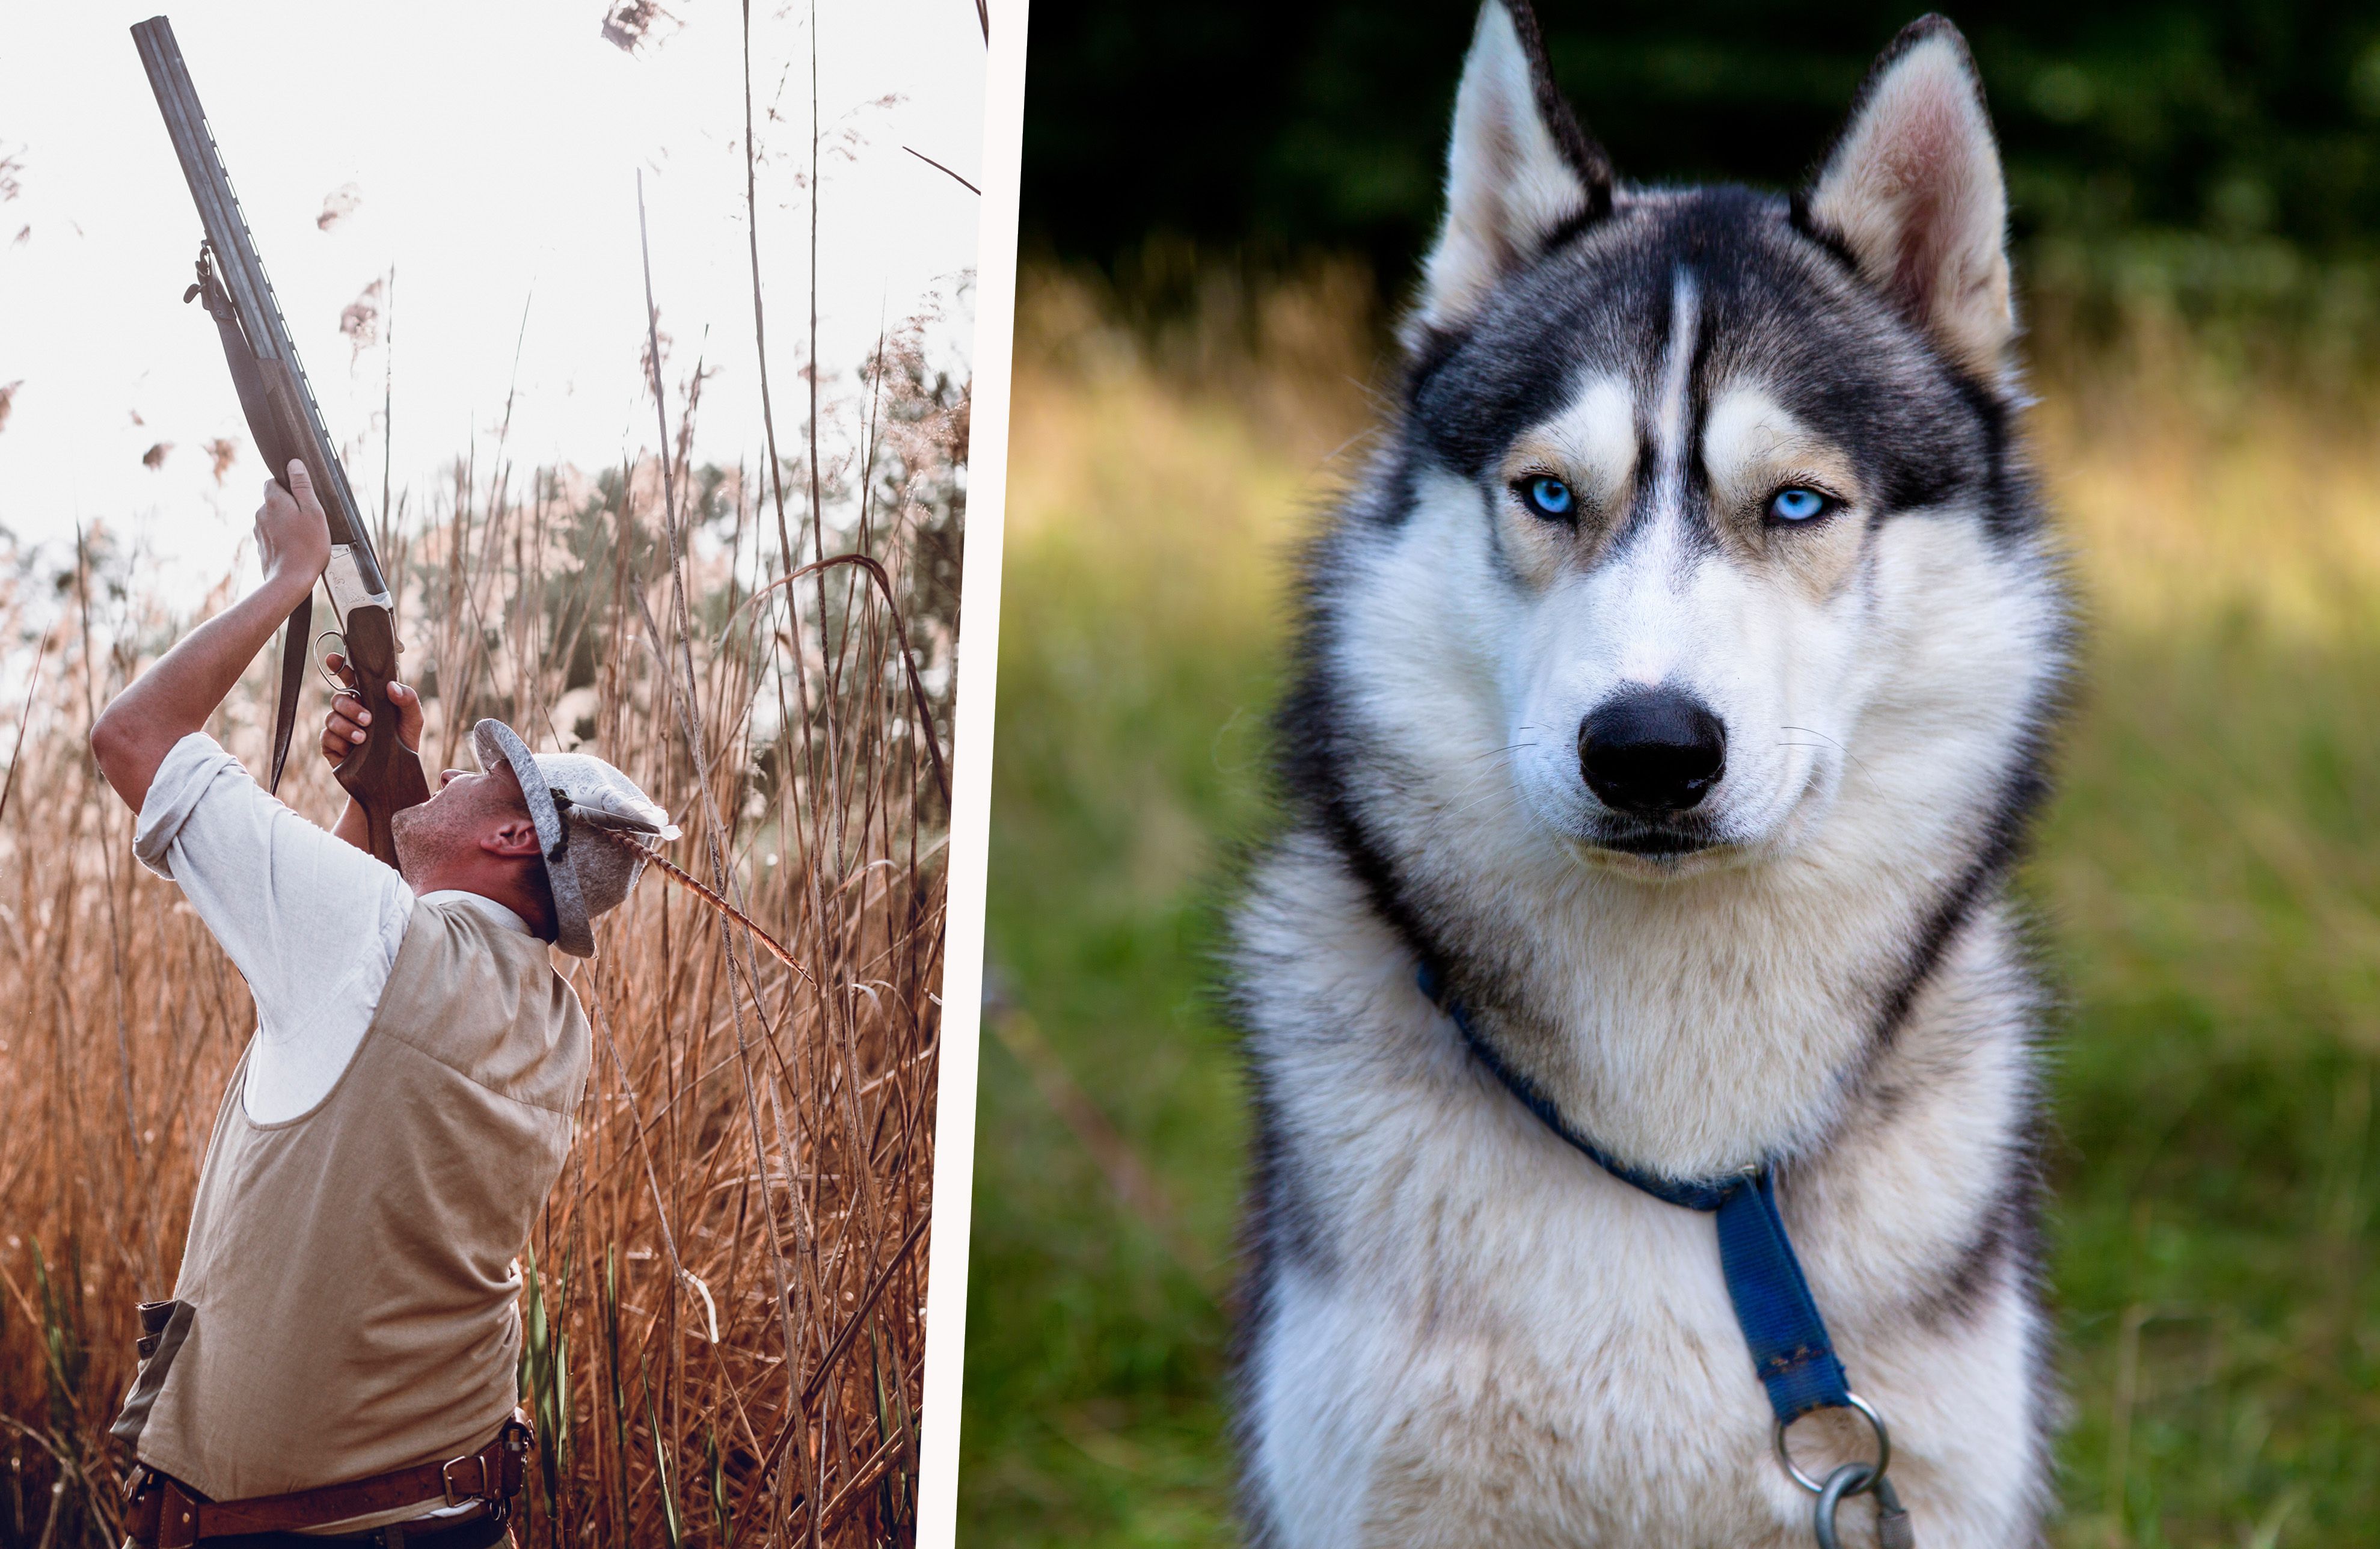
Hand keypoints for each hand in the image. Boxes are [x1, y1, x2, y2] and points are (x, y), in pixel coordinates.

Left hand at [256, 460, 332, 593]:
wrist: (290, 580)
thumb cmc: (307, 547)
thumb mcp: (313, 512)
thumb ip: (302, 486)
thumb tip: (294, 464)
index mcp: (274, 501)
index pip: (273, 482)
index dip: (288, 486)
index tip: (302, 499)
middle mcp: (261, 513)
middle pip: (273, 501)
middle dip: (288, 506)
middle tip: (307, 520)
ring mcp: (259, 530)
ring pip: (272, 518)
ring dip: (285, 523)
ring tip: (303, 537)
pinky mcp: (261, 545)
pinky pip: (272, 534)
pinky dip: (282, 537)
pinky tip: (295, 547)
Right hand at [320, 651, 422, 762]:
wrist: (394, 776)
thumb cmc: (404, 743)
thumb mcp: (413, 720)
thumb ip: (408, 700)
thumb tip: (391, 686)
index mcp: (368, 699)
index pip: (350, 679)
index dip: (340, 666)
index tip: (334, 658)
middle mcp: (350, 711)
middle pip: (338, 698)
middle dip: (351, 707)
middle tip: (368, 719)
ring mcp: (339, 728)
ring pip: (331, 717)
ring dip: (347, 726)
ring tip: (363, 739)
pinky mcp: (331, 746)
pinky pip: (326, 737)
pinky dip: (339, 741)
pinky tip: (352, 749)